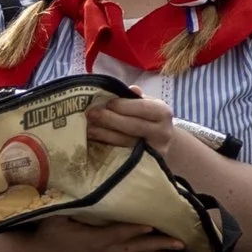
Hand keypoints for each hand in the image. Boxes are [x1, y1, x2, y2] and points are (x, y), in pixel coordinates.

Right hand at [26, 219, 191, 251]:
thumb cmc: (48, 234)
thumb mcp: (55, 217)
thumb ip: (68, 203)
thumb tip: (78, 185)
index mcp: (95, 240)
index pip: (119, 233)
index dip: (135, 230)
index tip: (151, 227)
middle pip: (137, 248)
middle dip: (160, 245)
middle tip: (181, 243)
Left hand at [85, 92, 221, 197]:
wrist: (160, 142)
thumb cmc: (148, 119)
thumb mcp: (147, 105)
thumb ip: (136, 98)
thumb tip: (131, 89)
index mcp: (163, 113)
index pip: (143, 108)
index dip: (123, 105)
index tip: (107, 103)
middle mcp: (163, 132)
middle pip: (134, 126)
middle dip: (110, 119)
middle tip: (91, 113)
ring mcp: (154, 149)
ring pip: (126, 142)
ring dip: (104, 134)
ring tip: (88, 128)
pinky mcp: (144, 162)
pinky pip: (122, 153)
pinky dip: (106, 146)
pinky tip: (94, 140)